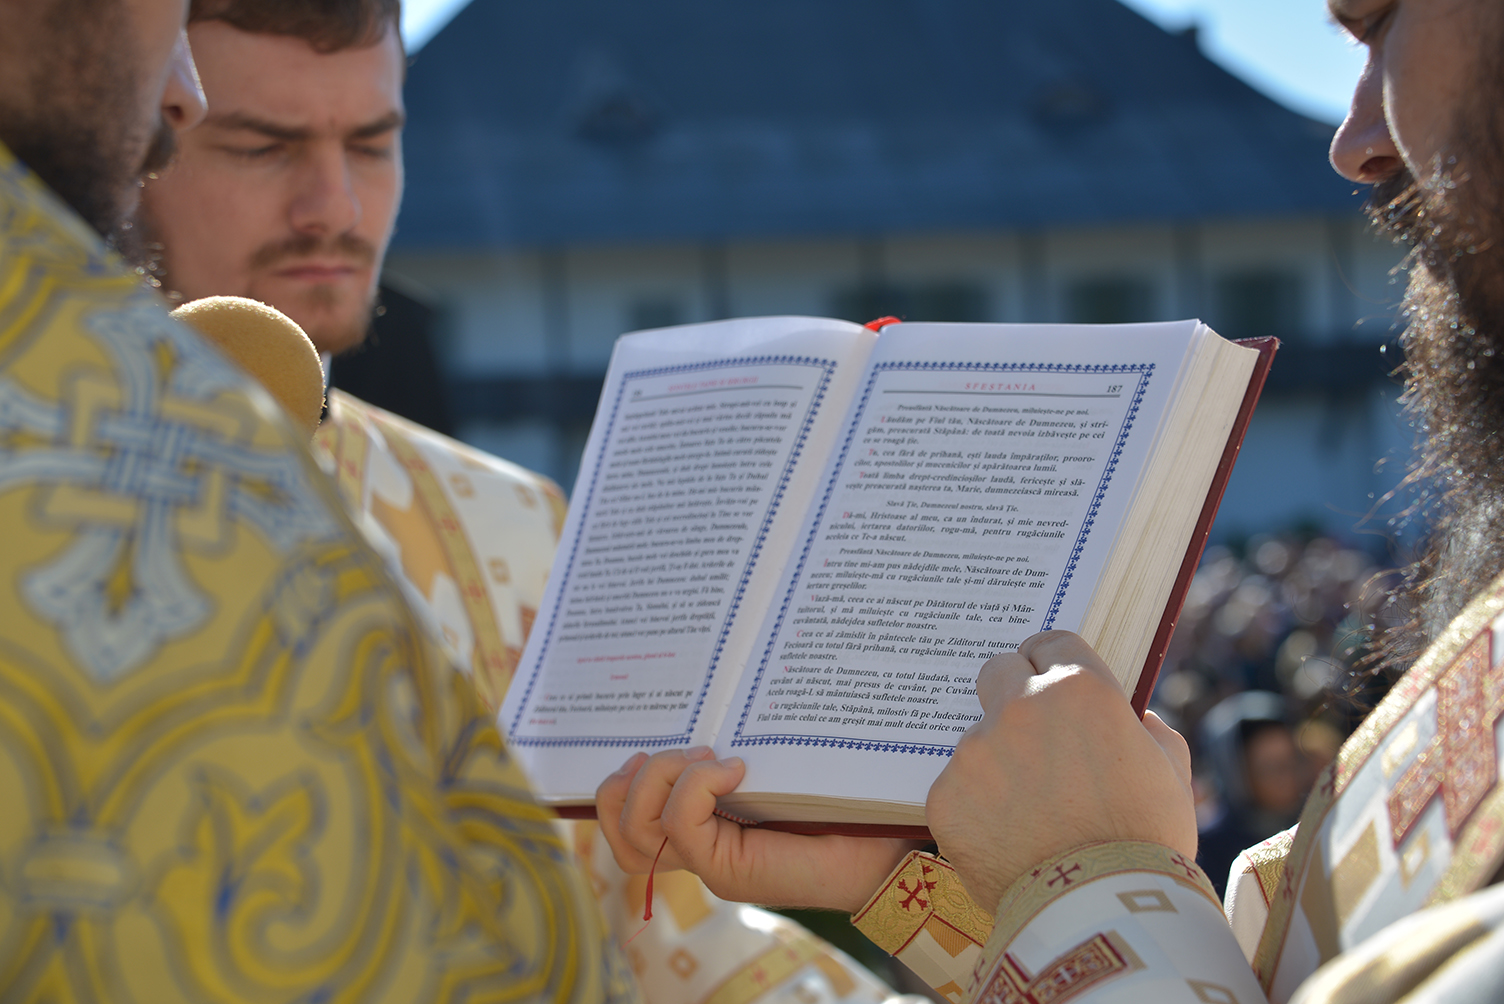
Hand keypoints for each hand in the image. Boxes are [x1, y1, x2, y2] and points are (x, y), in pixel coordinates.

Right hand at [596, 747, 920, 912]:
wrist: (893, 848)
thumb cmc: (847, 802)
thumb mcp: (782, 764)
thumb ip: (745, 746)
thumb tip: (717, 708)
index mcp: (706, 826)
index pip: (626, 820)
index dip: (617, 784)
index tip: (652, 743)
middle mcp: (700, 849)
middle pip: (620, 830)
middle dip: (626, 782)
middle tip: (685, 751)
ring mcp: (711, 864)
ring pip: (638, 829)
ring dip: (660, 780)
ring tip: (709, 758)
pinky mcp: (730, 872)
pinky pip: (679, 825)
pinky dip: (696, 787)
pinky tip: (736, 769)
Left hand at [927, 631, 1195, 912]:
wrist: (1100, 915)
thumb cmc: (1148, 843)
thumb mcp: (1172, 774)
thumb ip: (1150, 732)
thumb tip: (1134, 718)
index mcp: (1079, 688)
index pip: (1051, 642)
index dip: (1053, 662)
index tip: (1051, 680)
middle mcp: (1019, 706)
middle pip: (999, 671)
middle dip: (1012, 693)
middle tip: (1030, 735)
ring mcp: (975, 750)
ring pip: (976, 737)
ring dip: (995, 759)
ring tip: (1028, 811)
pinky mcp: (944, 796)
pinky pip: (956, 788)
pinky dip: (974, 808)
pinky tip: (1004, 839)